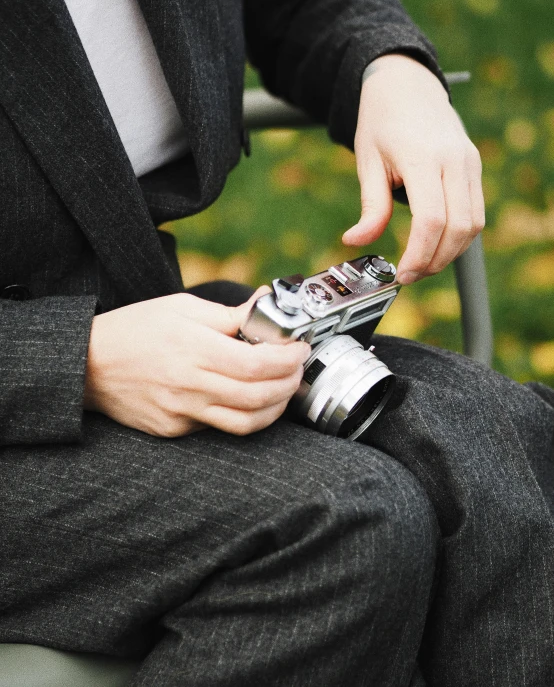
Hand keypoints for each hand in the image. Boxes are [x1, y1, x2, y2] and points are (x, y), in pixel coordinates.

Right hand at [84, 290, 310, 437]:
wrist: (88, 364)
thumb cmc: (134, 329)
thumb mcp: (182, 308)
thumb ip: (229, 314)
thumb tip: (265, 302)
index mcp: (193, 349)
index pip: (256, 364)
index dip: (288, 359)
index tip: (299, 349)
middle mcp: (189, 385)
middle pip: (258, 397)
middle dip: (290, 384)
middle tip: (297, 369)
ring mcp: (181, 412)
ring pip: (245, 423)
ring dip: (275, 408)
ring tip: (282, 389)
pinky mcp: (174, 429)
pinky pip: (218, 428)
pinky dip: (242, 415)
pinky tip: (246, 399)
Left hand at [343, 54, 483, 284]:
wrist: (407, 85)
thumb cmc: (382, 122)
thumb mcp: (367, 162)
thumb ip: (369, 205)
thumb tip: (356, 241)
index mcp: (423, 158)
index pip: (431, 219)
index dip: (419, 254)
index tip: (402, 274)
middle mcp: (454, 160)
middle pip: (458, 228)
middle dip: (435, 261)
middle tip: (410, 276)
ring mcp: (470, 163)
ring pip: (473, 224)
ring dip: (450, 253)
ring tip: (422, 265)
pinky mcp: (474, 168)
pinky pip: (475, 212)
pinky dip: (459, 236)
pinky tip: (436, 244)